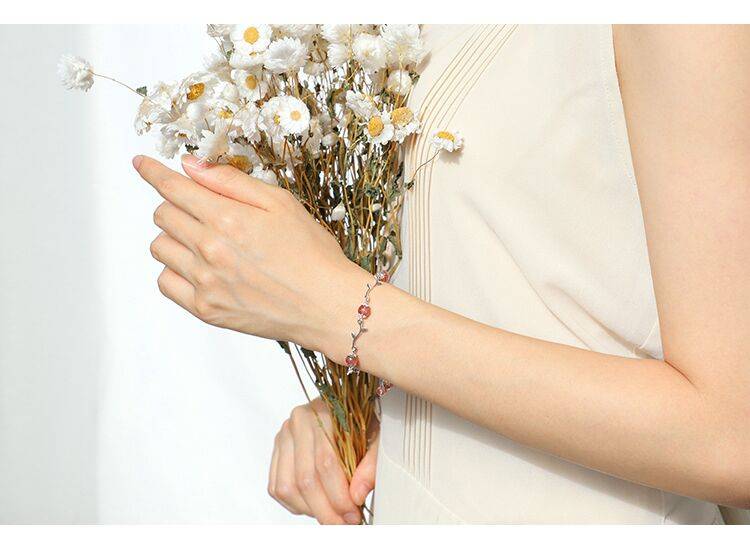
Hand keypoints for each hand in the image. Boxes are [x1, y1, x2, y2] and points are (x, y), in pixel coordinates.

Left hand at [133, 154, 370, 351]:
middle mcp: (210, 249)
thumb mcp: (281, 203)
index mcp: (227, 218)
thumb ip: (232, 182)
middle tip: (201, 210)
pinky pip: (165, 283)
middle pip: (163, 215)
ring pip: (160, 247)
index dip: (153, 172)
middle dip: (175, 204)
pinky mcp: (206, 309)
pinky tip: (199, 268)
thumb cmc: (312, 254)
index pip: (173, 187)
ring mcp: (205, 282)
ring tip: (204, 241)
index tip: (141, 163)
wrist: (327, 305)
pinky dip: (174, 271)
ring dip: (174, 237)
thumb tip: (191, 166)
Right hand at [268, 398, 377, 523]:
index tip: (353, 514)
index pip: (326, 463)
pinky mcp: (277, 450)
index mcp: (323, 413)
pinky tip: (315, 505)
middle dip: (326, 509)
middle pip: (305, 478)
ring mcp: (284, 436)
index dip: (339, 495)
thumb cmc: (362, 420)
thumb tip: (357, 495)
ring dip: (310, 510)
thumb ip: (371, 464)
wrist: (346, 404)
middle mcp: (298, 422)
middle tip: (343, 524)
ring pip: (287, 486)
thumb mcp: (377, 435)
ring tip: (331, 516)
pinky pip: (277, 487)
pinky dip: (295, 504)